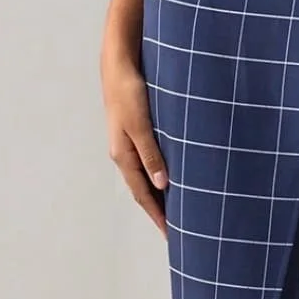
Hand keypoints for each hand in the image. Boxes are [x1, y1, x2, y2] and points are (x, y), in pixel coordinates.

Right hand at [101, 53, 167, 235]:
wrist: (119, 62)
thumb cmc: (129, 91)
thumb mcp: (141, 124)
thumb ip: (151, 153)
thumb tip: (162, 185)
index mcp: (123, 155)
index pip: (143, 195)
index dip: (157, 216)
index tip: (172, 235)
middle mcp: (125, 153)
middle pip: (143, 190)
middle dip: (159, 210)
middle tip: (178, 230)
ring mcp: (130, 142)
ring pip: (147, 176)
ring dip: (160, 193)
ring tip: (178, 209)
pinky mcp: (138, 130)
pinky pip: (149, 160)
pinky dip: (160, 173)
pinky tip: (172, 176)